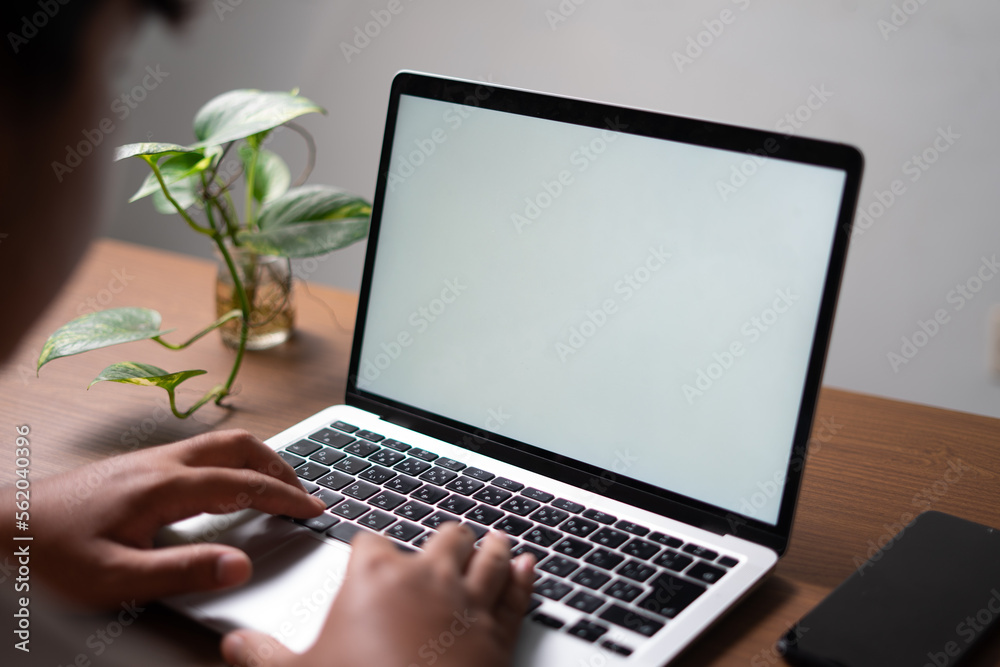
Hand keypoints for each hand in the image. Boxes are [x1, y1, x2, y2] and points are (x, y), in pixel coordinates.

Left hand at [3, 429, 324, 607]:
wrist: (8, 525)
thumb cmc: (53, 552)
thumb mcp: (115, 578)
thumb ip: (182, 572)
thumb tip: (239, 565)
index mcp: (164, 487)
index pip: (243, 483)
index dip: (285, 497)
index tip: (314, 509)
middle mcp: (162, 463)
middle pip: (239, 446)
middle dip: (281, 466)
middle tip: (304, 492)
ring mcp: (150, 459)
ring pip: (221, 443)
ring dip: (258, 459)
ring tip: (277, 484)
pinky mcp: (140, 465)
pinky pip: (202, 451)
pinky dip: (234, 461)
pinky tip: (229, 484)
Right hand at [222, 523, 535, 666]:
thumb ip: (262, 655)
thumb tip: (235, 644)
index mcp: (373, 575)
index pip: (369, 541)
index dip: (367, 548)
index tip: (367, 553)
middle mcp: (425, 577)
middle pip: (443, 538)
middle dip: (445, 538)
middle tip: (449, 537)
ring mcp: (468, 601)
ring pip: (488, 558)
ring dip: (493, 548)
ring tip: (498, 539)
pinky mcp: (500, 631)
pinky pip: (517, 593)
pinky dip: (524, 578)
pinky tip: (529, 567)